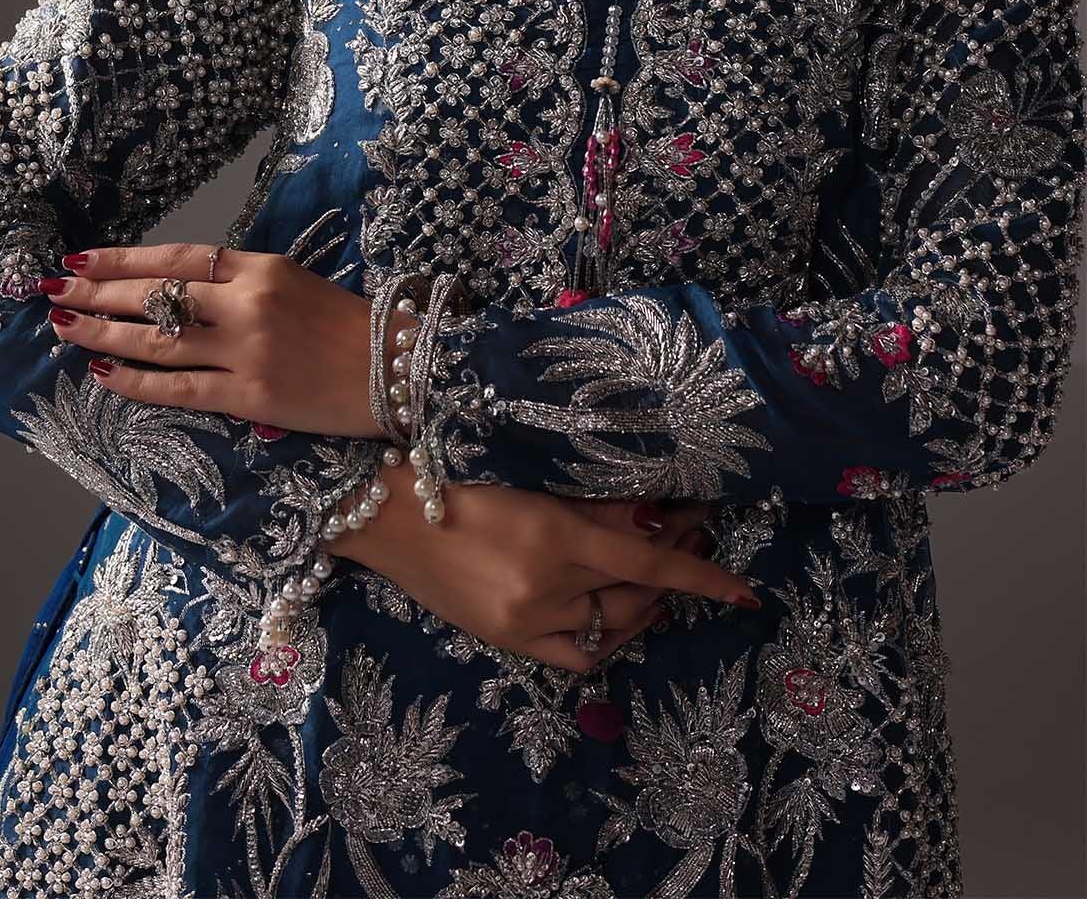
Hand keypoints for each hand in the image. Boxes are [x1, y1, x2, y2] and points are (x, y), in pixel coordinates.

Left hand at [38, 242, 386, 438]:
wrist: (398, 371)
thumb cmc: (345, 326)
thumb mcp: (292, 282)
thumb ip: (237, 281)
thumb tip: (170, 287)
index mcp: (261, 266)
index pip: (176, 257)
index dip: (122, 260)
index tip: (80, 260)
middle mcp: (248, 303)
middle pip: (155, 296)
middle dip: (97, 295)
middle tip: (54, 293)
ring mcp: (248, 350)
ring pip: (157, 341)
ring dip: (103, 335)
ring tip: (65, 328)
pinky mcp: (251, 396)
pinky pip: (180, 388)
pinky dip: (138, 382)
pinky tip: (106, 375)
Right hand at [336, 459, 753, 673]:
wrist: (383, 514)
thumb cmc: (457, 474)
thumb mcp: (535, 478)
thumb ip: (596, 502)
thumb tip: (658, 515)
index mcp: (555, 538)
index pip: (650, 562)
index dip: (702, 576)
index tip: (745, 593)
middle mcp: (546, 590)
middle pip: (636, 594)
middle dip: (673, 571)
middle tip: (690, 539)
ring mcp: (525, 623)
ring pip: (612, 627)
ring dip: (643, 604)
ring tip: (655, 577)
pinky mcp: (506, 641)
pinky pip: (576, 654)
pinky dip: (605, 636)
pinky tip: (614, 613)